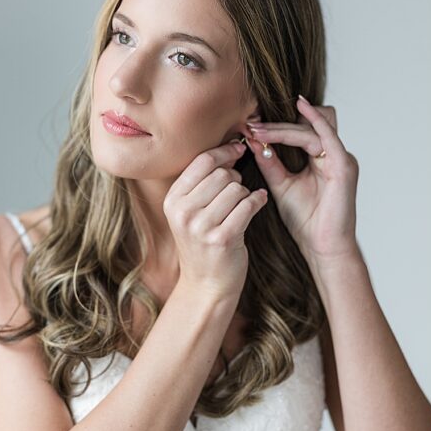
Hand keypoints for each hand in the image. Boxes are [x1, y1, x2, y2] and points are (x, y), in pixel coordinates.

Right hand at [163, 140, 268, 297]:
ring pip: (237, 188)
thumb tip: (231, 146)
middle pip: (222, 174)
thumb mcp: (191, 212)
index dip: (224, 152)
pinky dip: (257, 201)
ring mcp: (201, 227)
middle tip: (237, 192)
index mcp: (172, 200)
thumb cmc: (204, 242)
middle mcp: (183, 212)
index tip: (238, 149)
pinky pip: (248, 205)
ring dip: (246, 193)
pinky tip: (258, 203)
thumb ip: (203, 182)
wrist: (207, 285)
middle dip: (236, 178)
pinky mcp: (222, 239)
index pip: (202, 161)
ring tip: (242, 205)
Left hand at [245, 96, 358, 262]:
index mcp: (322, 159)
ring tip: (259, 130)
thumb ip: (271, 162)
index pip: (299, 132)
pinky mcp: (343, 165)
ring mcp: (342, 158)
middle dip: (275, 125)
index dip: (274, 127)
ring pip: (312, 129)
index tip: (248, 127)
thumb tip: (253, 140)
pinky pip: (328, 135)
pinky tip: (299, 109)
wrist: (324, 247)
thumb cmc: (307, 221)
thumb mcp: (281, 185)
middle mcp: (334, 155)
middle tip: (250, 125)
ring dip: (284, 127)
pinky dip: (313, 120)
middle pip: (306, 126)